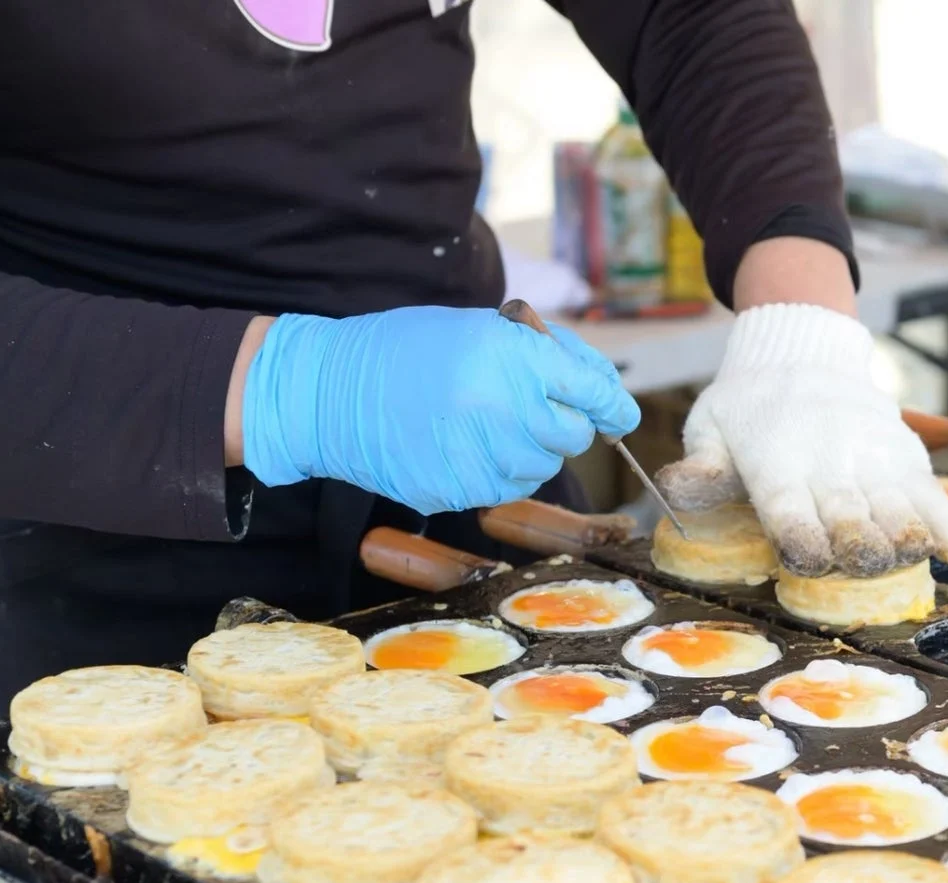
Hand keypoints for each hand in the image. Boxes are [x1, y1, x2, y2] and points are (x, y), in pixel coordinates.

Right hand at [238, 306, 638, 514]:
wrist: (328, 391)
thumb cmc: (409, 349)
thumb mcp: (480, 328)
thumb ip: (548, 355)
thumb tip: (607, 393)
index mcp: (510, 358)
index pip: (589, 390)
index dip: (611, 405)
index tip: (619, 414)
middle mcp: (500, 407)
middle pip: (572, 436)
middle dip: (563, 424)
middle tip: (529, 407)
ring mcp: (479, 454)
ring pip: (542, 467)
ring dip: (530, 449)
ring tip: (486, 423)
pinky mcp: (459, 490)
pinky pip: (506, 488)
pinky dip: (499, 472)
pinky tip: (465, 446)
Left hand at [658, 303, 947, 576]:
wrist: (803, 350)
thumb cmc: (748, 405)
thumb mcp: (710, 426)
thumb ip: (701, 466)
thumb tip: (671, 490)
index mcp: (777, 463)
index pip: (791, 510)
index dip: (803, 540)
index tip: (809, 559)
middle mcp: (831, 464)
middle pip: (852, 520)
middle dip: (858, 552)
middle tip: (859, 565)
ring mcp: (874, 461)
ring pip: (899, 512)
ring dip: (904, 543)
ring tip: (905, 557)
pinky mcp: (906, 459)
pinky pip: (934, 496)